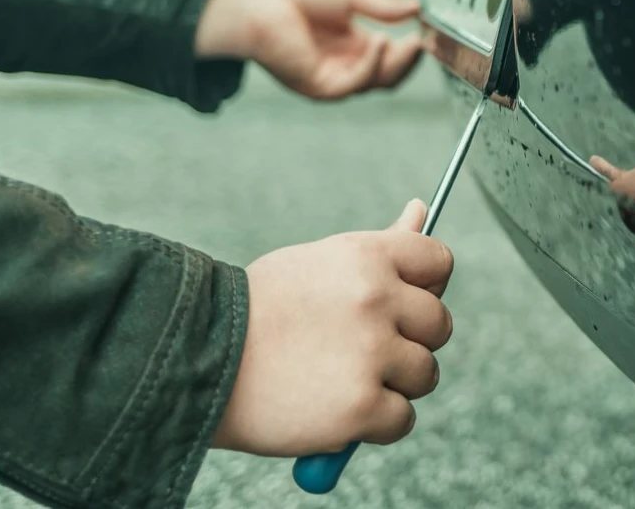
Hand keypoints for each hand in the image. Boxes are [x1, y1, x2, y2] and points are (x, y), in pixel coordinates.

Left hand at [196, 0, 422, 99]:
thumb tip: (417, 8)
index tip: (428, 31)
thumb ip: (383, 8)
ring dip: (397, 63)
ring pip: (376, 83)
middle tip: (425, 41)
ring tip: (412, 41)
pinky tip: (381, 41)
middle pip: (388, 75)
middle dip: (409, 60)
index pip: (390, 56)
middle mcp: (343, 65)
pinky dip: (372, 65)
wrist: (257, 1)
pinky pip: (355, 83)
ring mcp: (332, 79)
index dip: (411, 47)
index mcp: (351, 44)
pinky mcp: (318, 87)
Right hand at [212, 199, 453, 456]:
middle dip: (410, 341)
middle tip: (364, 350)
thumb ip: (379, 247)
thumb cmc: (259, 310)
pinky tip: (335, 410)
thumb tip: (422, 210)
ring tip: (340, 379)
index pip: (439, 262)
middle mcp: (376, 299)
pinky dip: (374, 425)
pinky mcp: (362, 407)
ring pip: (425, 374)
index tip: (401, 305)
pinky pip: (402, 419)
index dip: (426, 287)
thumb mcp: (318, 262)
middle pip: (439, 324)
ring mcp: (371, 354)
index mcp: (367, 256)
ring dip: (394, 385)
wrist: (196, 361)